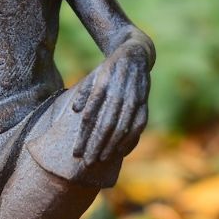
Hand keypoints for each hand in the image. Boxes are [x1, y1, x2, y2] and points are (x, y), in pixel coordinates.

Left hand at [71, 44, 150, 167]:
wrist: (135, 55)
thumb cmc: (109, 69)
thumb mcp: (94, 76)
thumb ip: (84, 92)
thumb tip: (74, 109)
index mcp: (103, 86)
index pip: (90, 116)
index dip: (83, 136)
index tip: (76, 152)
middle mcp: (118, 94)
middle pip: (105, 126)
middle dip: (96, 146)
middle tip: (86, 163)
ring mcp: (133, 99)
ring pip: (121, 128)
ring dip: (111, 146)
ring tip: (100, 159)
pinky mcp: (144, 103)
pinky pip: (138, 126)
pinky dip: (130, 140)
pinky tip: (121, 152)